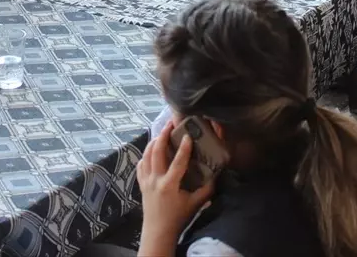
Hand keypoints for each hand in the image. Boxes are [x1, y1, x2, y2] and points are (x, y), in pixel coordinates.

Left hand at [138, 121, 215, 252]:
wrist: (158, 231)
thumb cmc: (178, 218)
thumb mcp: (196, 204)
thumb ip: (207, 190)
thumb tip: (216, 175)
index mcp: (169, 185)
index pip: (177, 162)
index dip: (184, 148)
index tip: (188, 135)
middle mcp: (156, 180)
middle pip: (157, 152)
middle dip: (163, 135)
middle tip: (170, 124)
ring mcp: (146, 181)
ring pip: (146, 155)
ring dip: (154, 142)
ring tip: (162, 133)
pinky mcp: (141, 183)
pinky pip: (141, 164)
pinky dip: (146, 154)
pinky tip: (152, 151)